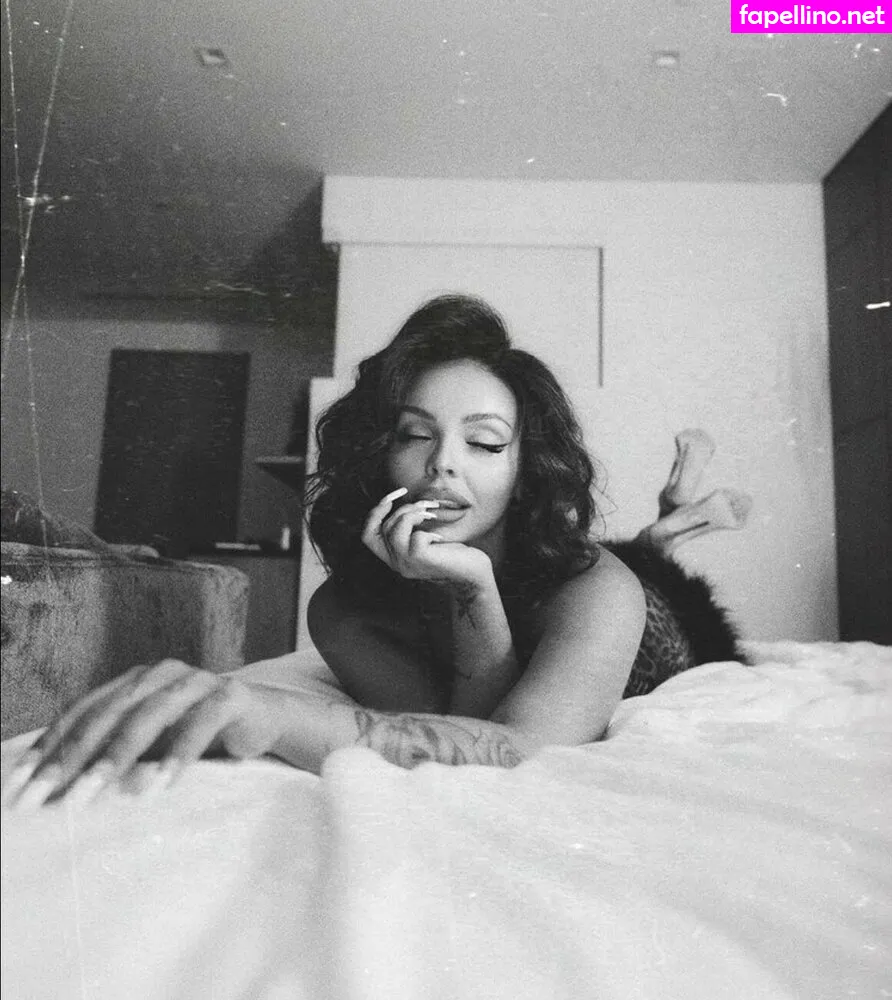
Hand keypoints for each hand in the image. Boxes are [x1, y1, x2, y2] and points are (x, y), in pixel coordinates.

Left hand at [2, 659, 281, 810]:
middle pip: (108, 713)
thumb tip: (58, 797)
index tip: (21, 786)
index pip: (82, 711)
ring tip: (91, 796)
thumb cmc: (200, 736)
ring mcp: (196, 681)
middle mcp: (160, 674)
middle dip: (73, 759)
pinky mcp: (231, 695)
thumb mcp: (152, 747)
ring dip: (118, 758)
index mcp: (134, 681)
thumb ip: (115, 760)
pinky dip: (178, 754)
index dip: (50, 747)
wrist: (266, 719)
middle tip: (47, 801)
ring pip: (149, 715)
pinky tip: (160, 786)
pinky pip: (201, 724)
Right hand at [362, 487, 493, 589]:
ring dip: (413, 514)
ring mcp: (406, 563)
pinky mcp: (419, 559)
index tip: (393, 497)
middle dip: (404, 508)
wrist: (472, 574)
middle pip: (384, 527)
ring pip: (394, 529)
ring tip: (432, 515)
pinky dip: (428, 531)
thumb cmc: (451, 553)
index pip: (367, 535)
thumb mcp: (424, 538)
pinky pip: (415, 536)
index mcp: (394, 557)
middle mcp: (396, 563)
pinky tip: (440, 538)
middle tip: (427, 506)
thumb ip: (408, 527)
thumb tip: (399, 500)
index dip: (375, 513)